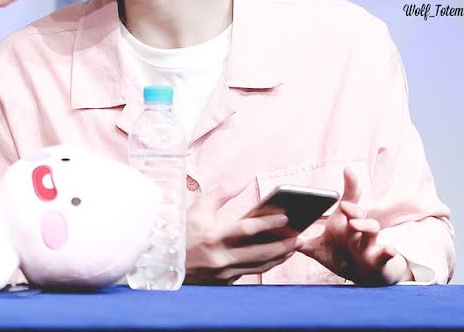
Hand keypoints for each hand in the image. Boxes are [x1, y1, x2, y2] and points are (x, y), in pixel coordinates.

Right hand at [185, 183, 300, 284]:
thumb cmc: (182, 232)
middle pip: (259, 252)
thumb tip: (242, 181)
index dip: (268, 223)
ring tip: (294, 246)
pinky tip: (276, 256)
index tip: (285, 217)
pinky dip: (265, 265)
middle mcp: (219, 257)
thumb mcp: (197, 209)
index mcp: (213, 237)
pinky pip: (250, 273)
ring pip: (259, 266)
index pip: (246, 229)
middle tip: (299, 237)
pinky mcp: (224, 282)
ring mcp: (222, 273)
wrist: (164, 261)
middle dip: (282, 245)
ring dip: (279, 257)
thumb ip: (220, 194)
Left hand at [298, 167, 411, 284]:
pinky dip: (387, 252)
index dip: (350, 185)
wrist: (365, 280)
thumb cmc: (344, 258)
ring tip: (355, 224)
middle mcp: (357, 230)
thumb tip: (279, 235)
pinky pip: (385, 254)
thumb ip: (302, 242)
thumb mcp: (319, 250)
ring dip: (365, 226)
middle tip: (345, 206)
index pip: (348, 201)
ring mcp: (370, 244)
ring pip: (372, 230)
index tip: (348, 170)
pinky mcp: (378, 260)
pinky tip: (388, 249)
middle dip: (353, 208)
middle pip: (359, 214)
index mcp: (343, 224)